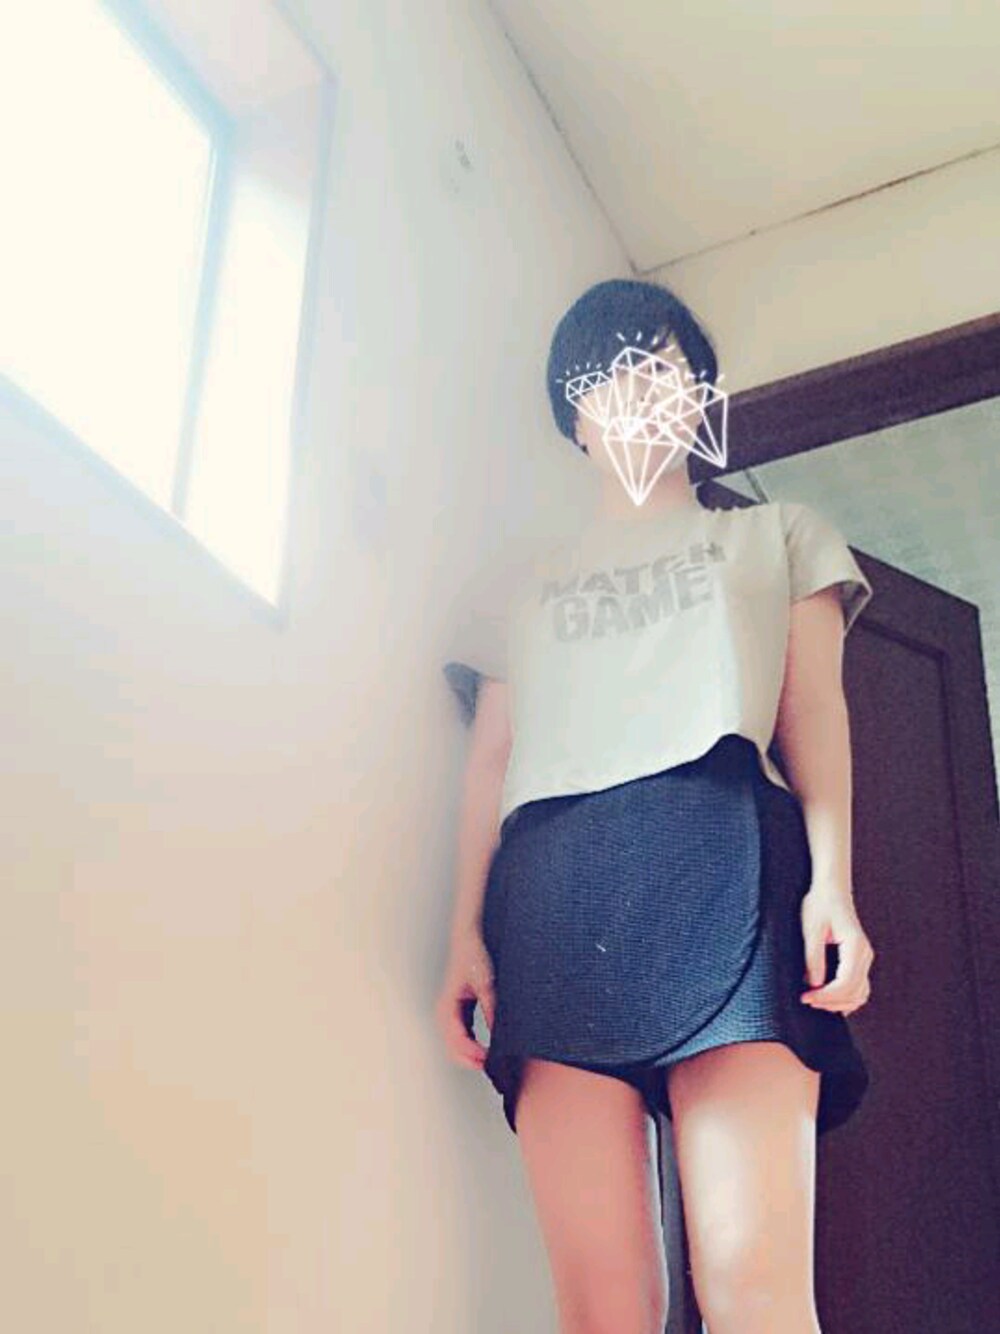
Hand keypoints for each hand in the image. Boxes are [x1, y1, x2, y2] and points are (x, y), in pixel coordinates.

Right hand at [435, 929, 495, 1070]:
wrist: (471, 937)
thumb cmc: (473, 954)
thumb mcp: (485, 982)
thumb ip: (490, 1006)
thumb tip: (501, 1032)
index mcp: (448, 1005)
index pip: (456, 1038)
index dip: (471, 1052)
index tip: (488, 1059)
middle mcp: (446, 1012)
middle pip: (453, 1047)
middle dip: (469, 1059)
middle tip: (491, 1066)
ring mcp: (452, 1013)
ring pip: (455, 1045)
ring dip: (470, 1056)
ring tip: (490, 1062)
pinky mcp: (460, 1012)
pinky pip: (462, 1037)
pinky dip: (471, 1048)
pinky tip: (486, 1051)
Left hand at [799, 884, 875, 1015]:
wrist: (831, 891)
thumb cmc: (820, 905)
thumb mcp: (811, 929)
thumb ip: (813, 957)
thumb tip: (814, 984)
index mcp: (855, 946)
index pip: (846, 982)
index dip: (826, 995)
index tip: (806, 997)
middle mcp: (865, 955)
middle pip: (855, 992)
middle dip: (831, 1002)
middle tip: (807, 1000)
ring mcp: (864, 958)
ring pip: (860, 994)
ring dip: (839, 1003)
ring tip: (815, 1000)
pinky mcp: (858, 960)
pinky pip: (858, 987)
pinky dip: (845, 997)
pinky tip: (827, 998)